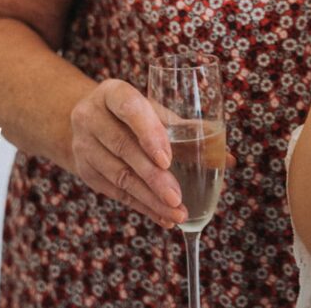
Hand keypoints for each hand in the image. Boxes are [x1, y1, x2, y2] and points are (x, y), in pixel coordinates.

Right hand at [70, 78, 186, 227]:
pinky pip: (115, 192)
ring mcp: (83, 145)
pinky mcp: (84, 170)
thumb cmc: (134, 114)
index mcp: (112, 92)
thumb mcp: (155, 112)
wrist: (91, 122)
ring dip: (149, 198)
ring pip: (118, 175)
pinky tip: (163, 217)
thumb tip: (227, 159)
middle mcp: (91, 116)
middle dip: (153, 177)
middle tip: (177, 197)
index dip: (148, 133)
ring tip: (176, 213)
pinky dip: (142, 206)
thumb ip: (189, 132)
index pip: (129, 108)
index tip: (167, 159)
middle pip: (123, 148)